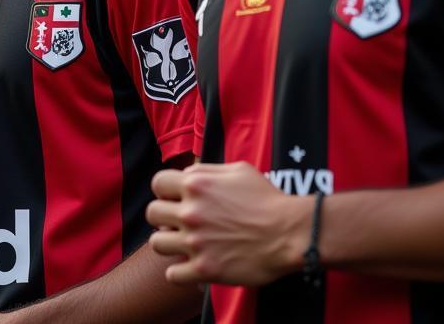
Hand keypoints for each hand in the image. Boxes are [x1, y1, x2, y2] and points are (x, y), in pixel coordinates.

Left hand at [147, 161, 310, 286]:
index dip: (165, 190)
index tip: (175, 198)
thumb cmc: (267, 199)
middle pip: (152, 213)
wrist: (291, 233)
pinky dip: (179, 272)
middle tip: (179, 222)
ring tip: (184, 243)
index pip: (157, 183)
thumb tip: (187, 175)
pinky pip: (172, 274)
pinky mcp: (205, 269)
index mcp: (195, 185)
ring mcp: (195, 242)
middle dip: (164, 216)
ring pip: (157, 243)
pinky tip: (191, 266)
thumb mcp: (236, 170)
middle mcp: (190, 212)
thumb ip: (206, 170)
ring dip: (168, 242)